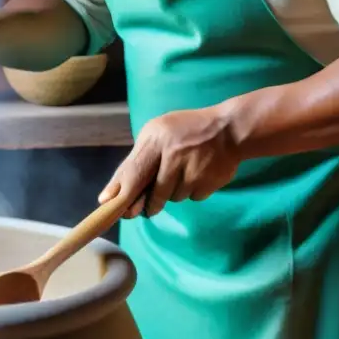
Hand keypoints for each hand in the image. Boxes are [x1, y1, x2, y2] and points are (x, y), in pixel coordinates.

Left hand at [99, 107, 240, 217]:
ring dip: (172, 192)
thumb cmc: (184, 131)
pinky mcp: (209, 182)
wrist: (230, 129)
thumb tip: (108, 196)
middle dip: (146, 204)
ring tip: (182, 172)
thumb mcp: (155, 135)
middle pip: (155, 193)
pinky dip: (191, 191)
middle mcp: (175, 154)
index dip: (122, 193)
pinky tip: (197, 174)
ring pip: (172, 198)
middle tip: (144, 208)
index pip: (134, 171)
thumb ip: (133, 164)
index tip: (109, 207)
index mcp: (157, 139)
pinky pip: (191, 197)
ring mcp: (194, 170)